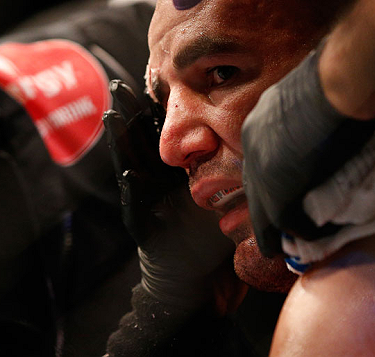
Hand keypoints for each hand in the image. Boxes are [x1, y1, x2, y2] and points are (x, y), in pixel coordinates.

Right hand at [103, 80, 233, 308]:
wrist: (195, 293)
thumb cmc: (213, 252)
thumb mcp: (227, 208)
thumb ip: (235, 181)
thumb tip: (260, 149)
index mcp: (175, 178)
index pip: (164, 136)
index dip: (158, 110)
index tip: (157, 80)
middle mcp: (157, 186)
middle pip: (140, 143)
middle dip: (131, 114)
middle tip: (122, 84)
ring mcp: (146, 204)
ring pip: (129, 165)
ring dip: (120, 139)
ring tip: (114, 112)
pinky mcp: (142, 227)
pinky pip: (134, 203)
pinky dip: (131, 187)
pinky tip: (128, 171)